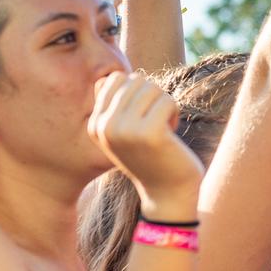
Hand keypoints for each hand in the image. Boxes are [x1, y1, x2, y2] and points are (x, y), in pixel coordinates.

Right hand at [88, 72, 203, 214]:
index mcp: (95, 125)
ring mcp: (125, 130)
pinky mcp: (149, 132)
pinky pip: (168, 100)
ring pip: (152, 88)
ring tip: (161, 130)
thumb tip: (106, 77)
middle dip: (152, 98)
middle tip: (154, 125)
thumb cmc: (150, 157)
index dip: (137, 92)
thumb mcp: (122, 132)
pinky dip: (174, 113)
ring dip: (164, 105)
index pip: (115, 79)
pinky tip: (170, 135)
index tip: (140, 117)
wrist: (167, 194)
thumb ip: (112, 106)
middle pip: (136, 80)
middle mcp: (105, 127)